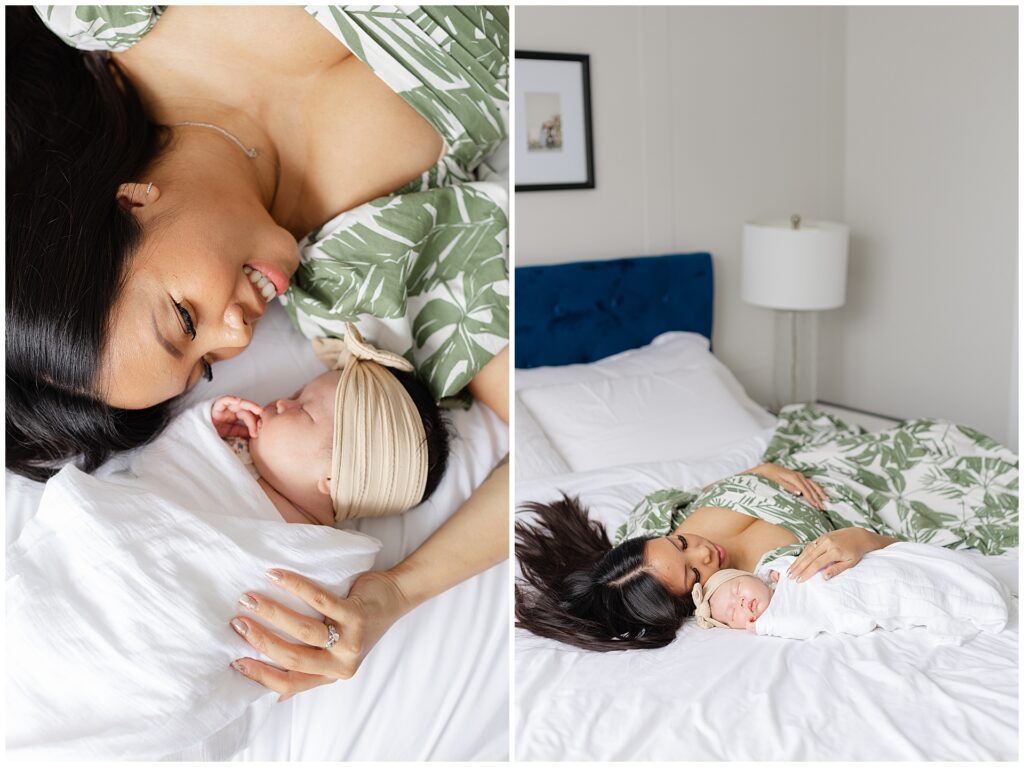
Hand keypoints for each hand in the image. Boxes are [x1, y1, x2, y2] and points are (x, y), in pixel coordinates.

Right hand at [211, 396, 262, 438]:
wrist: (199, 434)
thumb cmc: (213, 432)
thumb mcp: (231, 432)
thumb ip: (242, 431)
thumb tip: (256, 434)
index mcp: (236, 415)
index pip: (248, 416)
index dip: (254, 422)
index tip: (259, 431)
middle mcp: (232, 410)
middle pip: (246, 410)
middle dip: (255, 415)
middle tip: (262, 421)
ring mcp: (225, 407)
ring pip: (239, 403)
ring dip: (250, 405)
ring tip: (258, 410)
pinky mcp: (216, 406)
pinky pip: (224, 400)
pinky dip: (231, 399)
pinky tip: (238, 401)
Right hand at [229, 569, 410, 700]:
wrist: (395, 598)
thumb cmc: (356, 622)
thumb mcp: (334, 652)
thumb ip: (309, 667)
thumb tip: (276, 694)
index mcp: (330, 673)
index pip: (289, 683)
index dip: (261, 675)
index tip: (235, 661)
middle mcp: (340, 663)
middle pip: (292, 658)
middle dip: (259, 641)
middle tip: (236, 621)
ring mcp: (350, 641)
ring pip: (303, 631)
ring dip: (272, 613)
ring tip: (250, 599)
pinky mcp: (357, 616)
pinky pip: (321, 602)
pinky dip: (295, 587)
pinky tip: (277, 576)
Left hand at [745, 463, 827, 509]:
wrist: (767, 468)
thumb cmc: (770, 476)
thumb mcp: (776, 482)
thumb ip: (788, 487)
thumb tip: (799, 493)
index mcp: (794, 477)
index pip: (805, 490)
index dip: (811, 498)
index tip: (816, 506)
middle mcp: (799, 476)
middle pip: (811, 488)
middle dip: (818, 498)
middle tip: (824, 507)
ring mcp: (800, 476)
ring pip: (813, 485)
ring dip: (820, 493)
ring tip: (827, 500)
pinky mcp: (799, 476)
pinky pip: (811, 482)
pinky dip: (818, 487)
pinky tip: (823, 491)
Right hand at [786, 527, 893, 582]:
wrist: (859, 536)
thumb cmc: (856, 552)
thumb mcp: (850, 563)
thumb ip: (837, 569)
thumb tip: (824, 577)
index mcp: (835, 551)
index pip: (817, 563)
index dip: (807, 572)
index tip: (799, 580)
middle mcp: (827, 543)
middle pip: (809, 557)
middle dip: (798, 567)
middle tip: (789, 576)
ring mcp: (824, 538)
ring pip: (807, 550)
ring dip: (797, 561)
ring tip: (790, 570)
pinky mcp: (822, 536)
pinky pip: (810, 546)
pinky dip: (802, 554)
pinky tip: (797, 560)